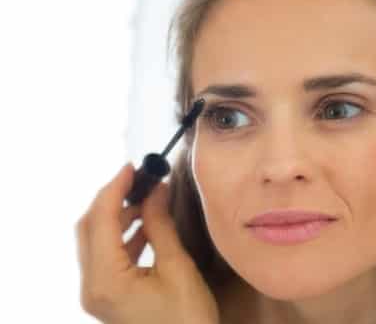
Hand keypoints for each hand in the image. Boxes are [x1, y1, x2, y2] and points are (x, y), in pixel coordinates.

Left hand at [75, 163, 219, 323]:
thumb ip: (160, 225)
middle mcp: (91, 286)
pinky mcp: (106, 296)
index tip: (132, 167)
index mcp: (105, 280)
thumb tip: (155, 189)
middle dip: (111, 200)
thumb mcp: (177, 268)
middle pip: (88, 228)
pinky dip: (121, 237)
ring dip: (116, 217)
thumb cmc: (187, 319)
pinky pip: (104, 256)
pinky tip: (144, 228)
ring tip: (146, 202)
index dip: (114, 189)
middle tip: (137, 181)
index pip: (101, 220)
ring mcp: (96, 293)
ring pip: (94, 241)